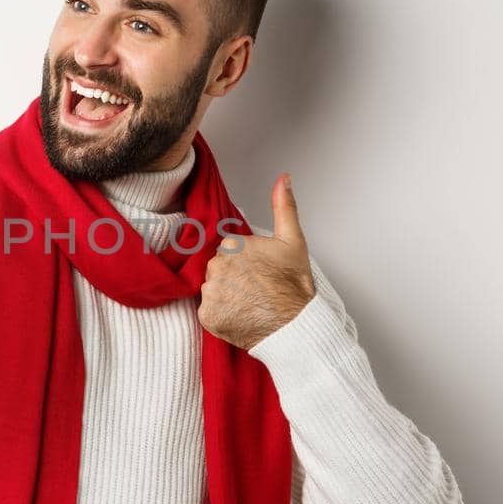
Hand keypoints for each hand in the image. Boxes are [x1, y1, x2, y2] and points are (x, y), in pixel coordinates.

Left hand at [197, 173, 316, 349]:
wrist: (295, 325)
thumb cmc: (294, 285)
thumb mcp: (293, 240)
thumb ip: (283, 206)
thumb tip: (283, 178)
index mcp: (231, 245)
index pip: (228, 251)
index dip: (244, 262)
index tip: (258, 272)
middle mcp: (216, 266)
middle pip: (218, 270)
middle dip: (233, 278)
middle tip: (255, 289)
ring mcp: (210, 292)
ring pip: (212, 290)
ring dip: (226, 297)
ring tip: (249, 303)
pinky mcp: (208, 316)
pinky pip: (209, 313)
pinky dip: (222, 316)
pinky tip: (240, 316)